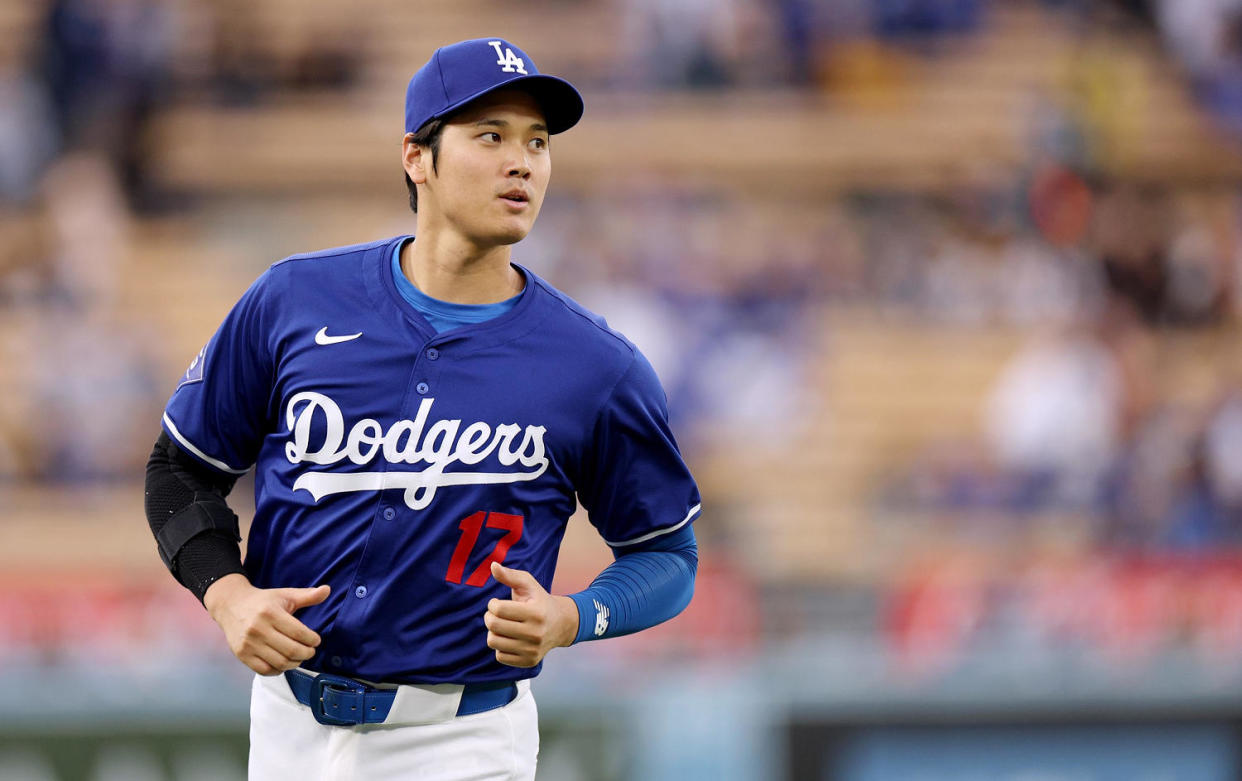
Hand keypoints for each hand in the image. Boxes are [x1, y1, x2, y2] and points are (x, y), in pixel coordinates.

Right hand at [203, 573, 329, 675]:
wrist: (231, 605)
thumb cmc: (263, 601)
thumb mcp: (285, 595)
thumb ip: (307, 596)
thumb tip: (328, 590)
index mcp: (270, 613)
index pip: (299, 633)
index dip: (312, 640)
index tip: (316, 640)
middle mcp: (257, 629)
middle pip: (291, 650)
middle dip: (307, 653)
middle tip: (311, 651)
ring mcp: (248, 644)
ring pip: (279, 663)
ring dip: (295, 663)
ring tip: (299, 657)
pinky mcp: (241, 655)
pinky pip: (264, 670)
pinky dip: (278, 670)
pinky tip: (284, 663)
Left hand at [484, 562, 578, 667]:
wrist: (561, 624)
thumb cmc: (539, 601)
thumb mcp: (528, 584)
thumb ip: (510, 575)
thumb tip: (493, 566)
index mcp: (536, 612)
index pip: (498, 610)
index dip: (492, 604)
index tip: (497, 603)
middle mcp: (536, 633)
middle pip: (493, 626)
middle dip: (489, 617)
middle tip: (496, 613)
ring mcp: (533, 650)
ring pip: (493, 642)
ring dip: (493, 632)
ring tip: (501, 625)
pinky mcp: (529, 661)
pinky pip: (500, 656)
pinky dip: (500, 646)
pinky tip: (509, 638)